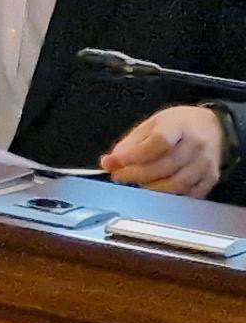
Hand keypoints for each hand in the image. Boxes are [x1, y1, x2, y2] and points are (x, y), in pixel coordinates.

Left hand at [101, 105, 226, 197]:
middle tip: (118, 176)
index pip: (159, 142)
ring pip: (176, 184)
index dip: (135, 155)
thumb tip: (109, 163)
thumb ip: (130, 144)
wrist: (212, 127)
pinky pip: (188, 194)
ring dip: (150, 188)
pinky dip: (168, 196)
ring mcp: (205, 164)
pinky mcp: (210, 179)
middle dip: (136, 175)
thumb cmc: (178, 125)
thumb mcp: (151, 125)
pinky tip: (155, 191)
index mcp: (179, 126)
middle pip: (165, 166)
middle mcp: (196, 145)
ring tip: (134, 184)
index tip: (116, 162)